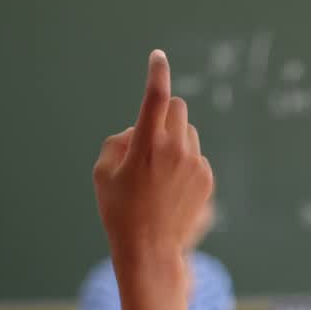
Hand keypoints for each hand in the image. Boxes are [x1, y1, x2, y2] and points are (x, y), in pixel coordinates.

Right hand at [93, 50, 214, 265]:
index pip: (155, 96)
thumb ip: (119, 141)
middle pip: (177, 108)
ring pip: (188, 133)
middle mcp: (176, 149)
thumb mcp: (103, 173)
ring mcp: (196, 164)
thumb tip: (139, 132)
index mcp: (147, 144)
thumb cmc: (119, 212)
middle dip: (164, 113)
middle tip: (149, 139)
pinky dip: (184, 164)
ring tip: (157, 174)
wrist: (151, 252)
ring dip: (174, 140)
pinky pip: (196, 157)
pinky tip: (170, 190)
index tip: (158, 57)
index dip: (156, 71)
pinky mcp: (207, 179)